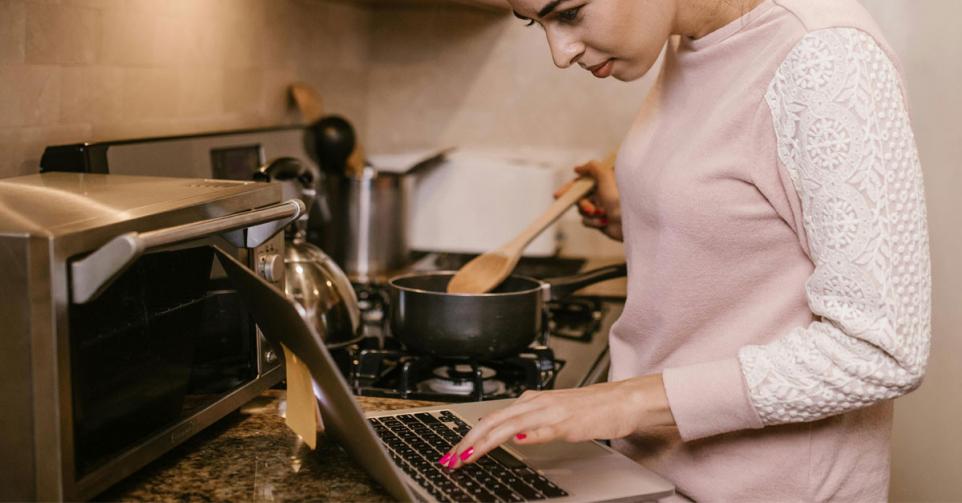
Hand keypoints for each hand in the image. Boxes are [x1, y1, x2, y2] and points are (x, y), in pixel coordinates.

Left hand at [437, 375, 674, 469]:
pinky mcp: (567, 421)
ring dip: (486, 440)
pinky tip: (513, 441)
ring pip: (510, 423)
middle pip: (493, 421)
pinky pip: (542, 428)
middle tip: (451, 458)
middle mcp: (537, 402)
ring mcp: (551, 411)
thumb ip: (533, 424)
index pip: (492, 419)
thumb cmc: (593, 409)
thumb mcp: (555, 417)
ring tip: (468, 455)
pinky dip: (525, 434)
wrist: (623, 401)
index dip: (470, 436)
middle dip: (468, 441)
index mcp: (532, 401)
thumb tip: (512, 435)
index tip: (455, 453)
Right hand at [555, 157, 622, 241]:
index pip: (581, 182)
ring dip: (589, 213)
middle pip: (579, 197)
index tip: (558, 195)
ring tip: (602, 215)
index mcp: (602, 182)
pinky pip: (586, 221)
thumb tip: (577, 168)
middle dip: (583, 204)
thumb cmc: (620, 197)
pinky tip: (604, 222)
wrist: (630, 221)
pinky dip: (593, 222)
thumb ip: (591, 167)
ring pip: (581, 210)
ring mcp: (600, 208)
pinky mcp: (600, 221)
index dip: (568, 188)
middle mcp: (601, 194)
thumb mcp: (605, 176)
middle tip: (590, 208)